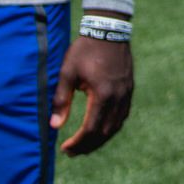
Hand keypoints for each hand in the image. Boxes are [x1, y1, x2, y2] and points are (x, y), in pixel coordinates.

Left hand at [51, 29, 133, 154]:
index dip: (78, 143)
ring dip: (100, 139)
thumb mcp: (67, 73)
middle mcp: (118, 98)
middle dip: (88, 146)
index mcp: (102, 95)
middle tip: (72, 152)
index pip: (91, 129)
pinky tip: (100, 129)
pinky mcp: (129, 89)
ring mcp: (126, 94)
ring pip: (116, 126)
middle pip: (105, 132)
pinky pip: (122, 116)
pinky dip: (111, 127)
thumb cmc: (84, 51)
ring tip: (85, 145)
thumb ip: (61, 100)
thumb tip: (54, 126)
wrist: (109, 30)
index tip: (64, 149)